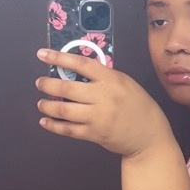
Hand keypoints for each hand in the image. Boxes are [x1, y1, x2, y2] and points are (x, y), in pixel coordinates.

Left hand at [35, 48, 167, 156]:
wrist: (149, 135)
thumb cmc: (137, 106)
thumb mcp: (125, 83)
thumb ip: (103, 77)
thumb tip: (75, 72)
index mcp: (111, 79)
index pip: (81, 64)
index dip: (59, 58)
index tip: (43, 54)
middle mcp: (104, 97)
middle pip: (67, 88)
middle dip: (47, 85)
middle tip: (40, 83)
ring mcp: (98, 117)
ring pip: (63, 110)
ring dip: (47, 106)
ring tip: (41, 103)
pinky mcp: (94, 134)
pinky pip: (68, 129)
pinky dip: (53, 125)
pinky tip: (45, 121)